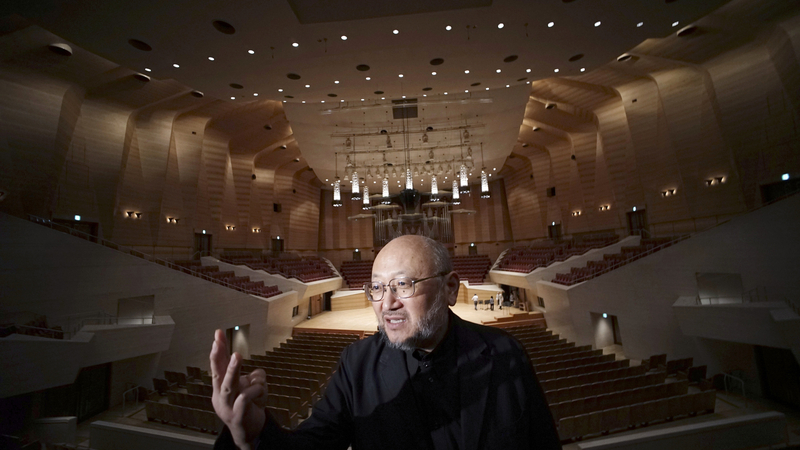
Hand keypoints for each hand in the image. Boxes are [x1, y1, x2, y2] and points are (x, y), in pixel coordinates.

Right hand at [210, 329, 267, 448]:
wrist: (249, 432)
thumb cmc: (249, 406)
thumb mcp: (251, 388)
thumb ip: (252, 377)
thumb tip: (256, 373)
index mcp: (221, 387)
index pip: (218, 365)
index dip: (218, 350)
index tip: (218, 333)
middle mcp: (221, 396)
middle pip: (217, 374)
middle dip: (218, 357)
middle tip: (218, 341)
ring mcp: (227, 407)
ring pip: (228, 386)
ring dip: (233, 370)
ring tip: (237, 355)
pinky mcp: (238, 416)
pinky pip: (245, 399)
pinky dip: (255, 391)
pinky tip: (261, 391)